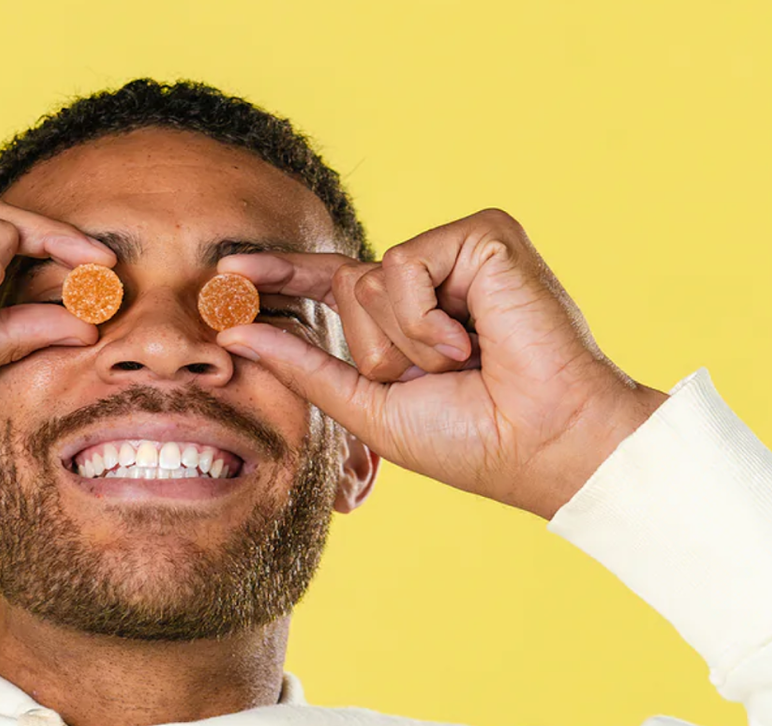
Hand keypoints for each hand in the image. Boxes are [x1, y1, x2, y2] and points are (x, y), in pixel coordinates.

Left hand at [216, 209, 667, 519]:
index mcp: (406, 318)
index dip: (280, 276)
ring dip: (402, 342)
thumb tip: (233, 332)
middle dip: (373, 349)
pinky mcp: (484, 236)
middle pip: (344, 288)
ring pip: (369, 278)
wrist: (545, 443)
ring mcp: (459, 254)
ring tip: (463, 361)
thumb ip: (304, 367)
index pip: (329, 283)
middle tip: (437, 377)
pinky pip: (404, 265)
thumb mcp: (368, 408)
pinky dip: (422, 317)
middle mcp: (432, 280)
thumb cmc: (471, 439)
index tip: (226, 274)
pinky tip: (469, 340)